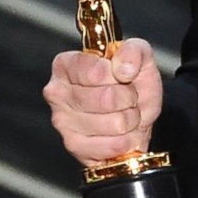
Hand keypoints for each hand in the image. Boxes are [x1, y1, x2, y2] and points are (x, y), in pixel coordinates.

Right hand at [43, 38, 162, 167]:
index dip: (117, 75)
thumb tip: (123, 68)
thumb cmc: (132, 87)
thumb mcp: (139, 59)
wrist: (136, 120)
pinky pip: (112, 146)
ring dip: (130, 120)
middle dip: (128, 99)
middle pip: (105, 98)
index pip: (95, 71)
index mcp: (67, 65)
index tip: (123, 76)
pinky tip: (121, 133)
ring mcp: (62, 122)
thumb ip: (134, 51)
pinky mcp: (73, 146)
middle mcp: (58, 92)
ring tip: (125, 115)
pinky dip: (126, 140)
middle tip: (127, 98)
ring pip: (114, 123)